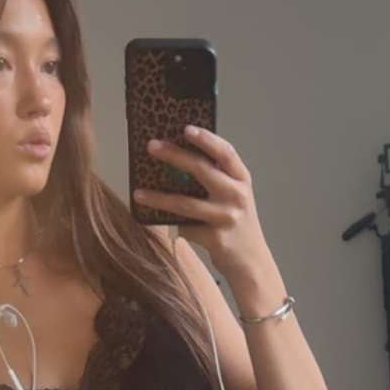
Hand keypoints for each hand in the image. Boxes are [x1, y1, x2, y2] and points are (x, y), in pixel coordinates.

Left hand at [135, 125, 271, 288]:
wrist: (251, 261)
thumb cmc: (236, 222)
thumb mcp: (233, 195)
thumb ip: (215, 178)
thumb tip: (175, 160)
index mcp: (241, 179)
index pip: (226, 152)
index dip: (206, 139)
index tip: (185, 128)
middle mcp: (237, 196)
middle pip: (202, 170)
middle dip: (174, 156)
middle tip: (151, 146)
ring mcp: (227, 218)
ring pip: (186, 203)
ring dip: (158, 198)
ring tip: (138, 193)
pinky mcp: (216, 239)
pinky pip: (186, 227)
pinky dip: (173, 224)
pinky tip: (162, 222)